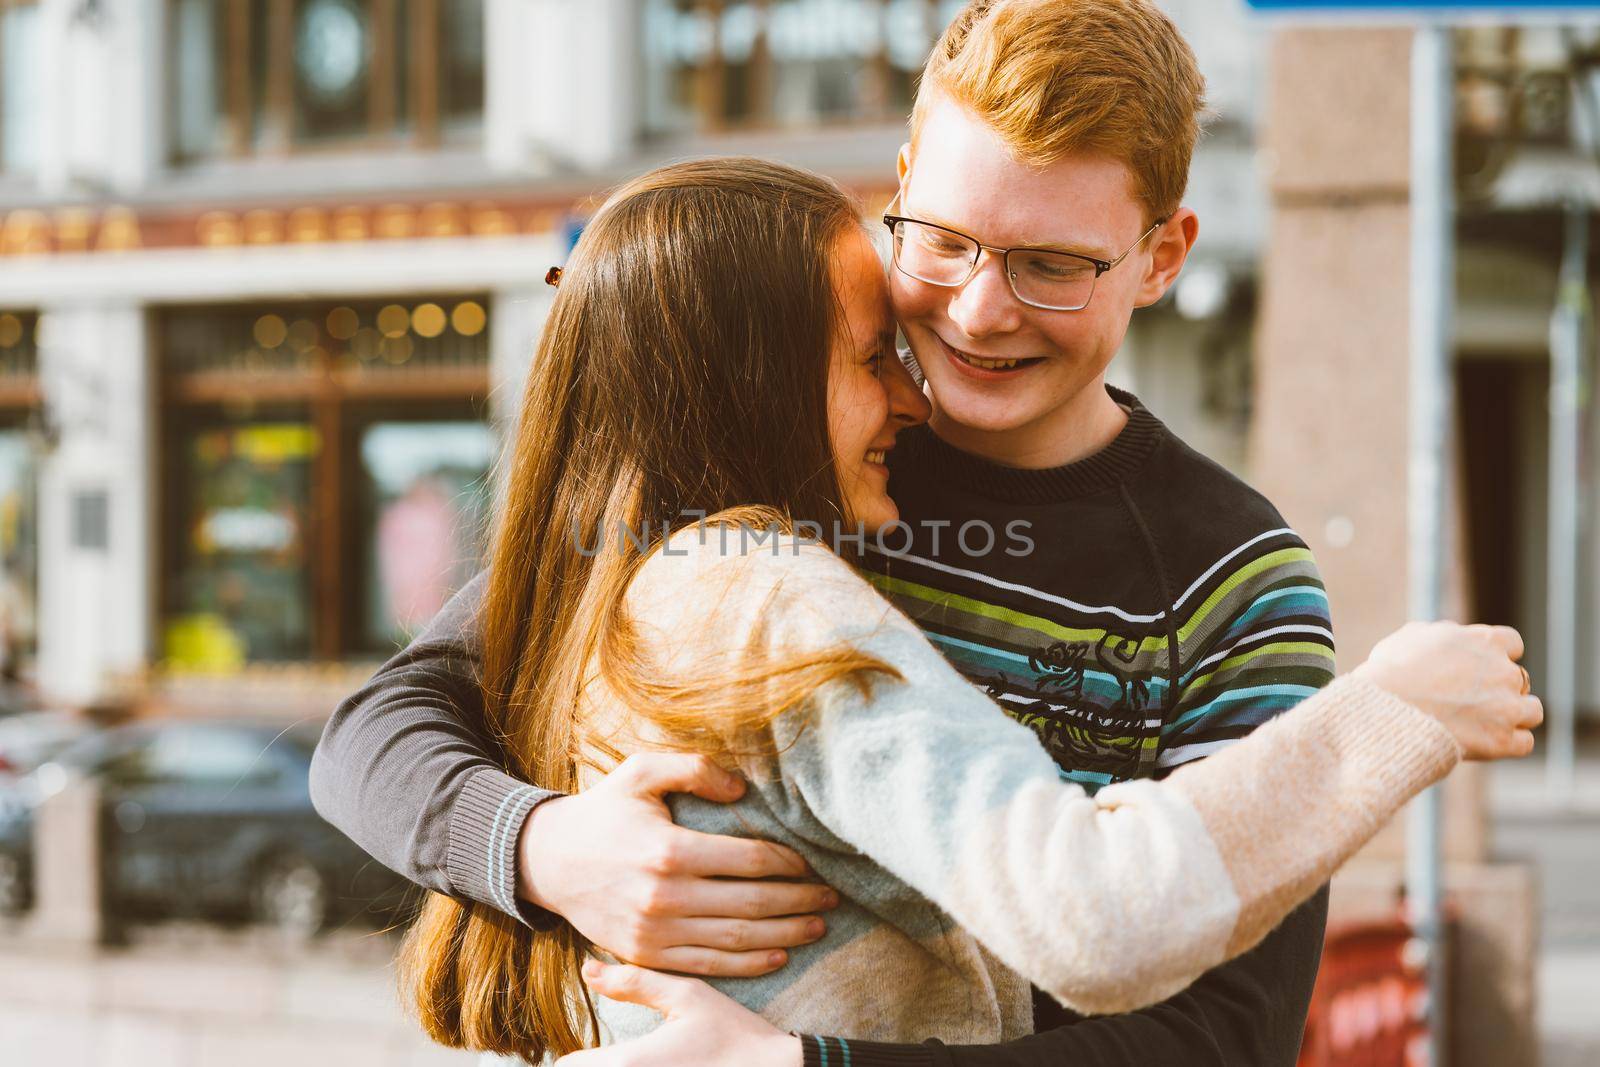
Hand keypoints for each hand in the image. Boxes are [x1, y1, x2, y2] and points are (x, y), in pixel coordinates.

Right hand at [517, 752, 838, 976]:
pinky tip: (778, 954)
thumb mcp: (642, 772)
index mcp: (670, 850)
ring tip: (816, 925)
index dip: (788, 863)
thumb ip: (695, 768)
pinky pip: (708, 966)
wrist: (548, 860)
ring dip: (784, 934)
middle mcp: (665, 897)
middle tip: (830, 897)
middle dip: (798, 901)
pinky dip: (748, 964)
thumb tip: (742, 789)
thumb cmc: (604, 810)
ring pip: (736, 940)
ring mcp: (655, 932)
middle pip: (752, 904)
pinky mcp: (646, 955)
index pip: (750, 861)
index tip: (810, 862)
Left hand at [553, 961, 800, 1066]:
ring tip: (643, 1061)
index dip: (578, 1053)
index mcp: (630, 1063)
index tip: (594, 1044)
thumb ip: (634, 982)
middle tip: (610, 1055)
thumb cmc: (734, 1033)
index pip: (570, 1066)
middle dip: (594, 1065)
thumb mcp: (687, 995)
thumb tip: (589, 970)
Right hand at [1354, 621, 1541, 759]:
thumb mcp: (1411, 637)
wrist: (1385, 710)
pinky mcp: (1502, 740)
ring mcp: (1507, 707)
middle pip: (1520, 679)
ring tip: (1487, 723)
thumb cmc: (1390, 672)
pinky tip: (1488, 743)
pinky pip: (1524, 743)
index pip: (1512, 644)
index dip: (1498, 656)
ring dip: (1515, 715)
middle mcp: (1504, 672)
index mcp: (1485, 641)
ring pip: (1532, 711)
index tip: (1480, 667)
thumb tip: (1450, 634)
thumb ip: (1440, 634)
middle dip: (1501, 688)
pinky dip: (1509, 743)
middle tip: (1474, 699)